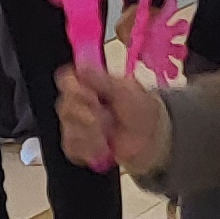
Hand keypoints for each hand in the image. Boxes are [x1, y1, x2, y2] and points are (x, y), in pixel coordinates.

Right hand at [53, 60, 168, 175]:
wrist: (155, 142)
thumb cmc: (143, 111)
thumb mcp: (128, 91)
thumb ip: (102, 80)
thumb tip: (80, 67)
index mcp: (89, 85)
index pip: (65, 80)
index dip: (73, 89)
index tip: (92, 97)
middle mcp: (79, 103)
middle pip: (64, 107)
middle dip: (87, 117)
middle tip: (108, 120)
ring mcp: (77, 125)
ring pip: (68, 130)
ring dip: (91, 136)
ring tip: (109, 138)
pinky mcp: (78, 146)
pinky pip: (71, 148)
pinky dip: (88, 151)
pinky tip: (103, 149)